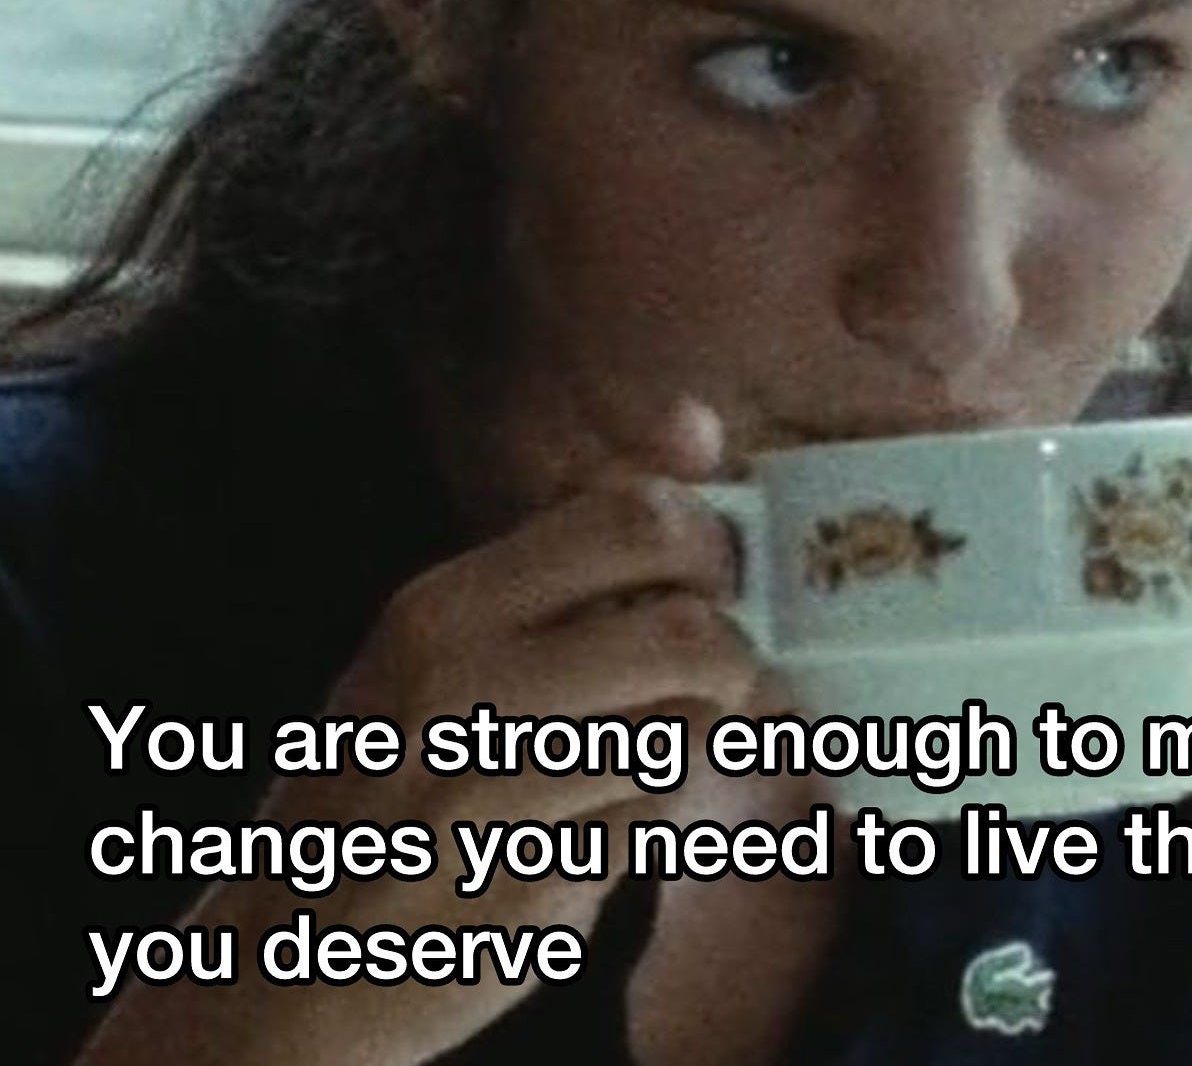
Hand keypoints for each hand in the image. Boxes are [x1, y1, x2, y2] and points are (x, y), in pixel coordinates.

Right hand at [78, 396, 760, 1064]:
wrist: (279, 953)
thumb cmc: (388, 764)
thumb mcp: (449, 632)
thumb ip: (581, 534)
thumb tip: (700, 422)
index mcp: (444, 608)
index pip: (633, 519)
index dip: (705, 540)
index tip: (708, 573)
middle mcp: (466, 693)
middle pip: (688, 634)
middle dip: (728, 651)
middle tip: (708, 668)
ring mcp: (499, 801)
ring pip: (686, 735)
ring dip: (686, 741)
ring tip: (629, 746)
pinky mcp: (535, 892)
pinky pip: (652, 827)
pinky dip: (644, 820)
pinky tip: (582, 820)